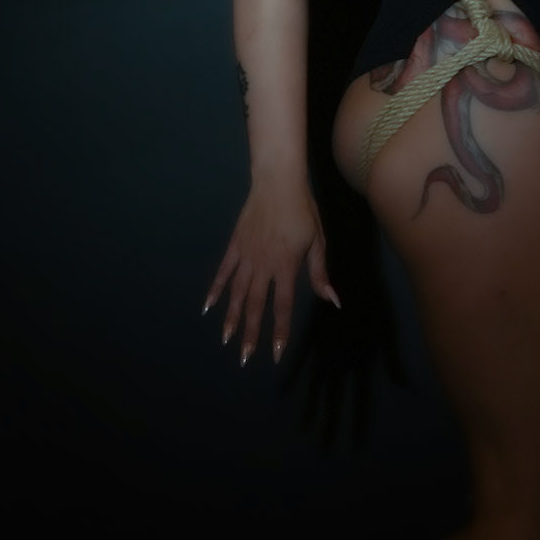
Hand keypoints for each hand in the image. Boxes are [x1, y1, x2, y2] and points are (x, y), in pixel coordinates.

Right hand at [203, 179, 339, 366]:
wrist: (277, 182)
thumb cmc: (303, 211)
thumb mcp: (318, 241)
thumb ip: (319, 273)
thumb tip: (332, 300)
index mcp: (286, 266)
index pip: (282, 306)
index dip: (279, 331)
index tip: (275, 353)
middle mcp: (263, 265)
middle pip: (255, 305)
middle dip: (250, 333)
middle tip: (244, 357)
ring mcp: (246, 256)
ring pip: (236, 293)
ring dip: (231, 317)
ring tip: (225, 339)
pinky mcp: (235, 245)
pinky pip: (223, 272)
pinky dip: (215, 290)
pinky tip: (208, 308)